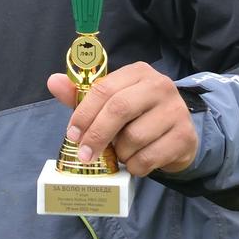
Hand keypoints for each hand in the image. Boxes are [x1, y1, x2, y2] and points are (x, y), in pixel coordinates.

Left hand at [47, 61, 197, 175]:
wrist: (178, 135)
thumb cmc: (136, 116)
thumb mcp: (110, 102)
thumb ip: (82, 94)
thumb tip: (52, 81)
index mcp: (138, 72)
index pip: (104, 88)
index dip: (84, 113)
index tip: (72, 134)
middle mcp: (160, 86)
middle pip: (119, 110)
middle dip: (96, 135)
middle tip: (84, 154)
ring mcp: (176, 111)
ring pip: (134, 137)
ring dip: (119, 152)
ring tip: (119, 153)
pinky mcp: (185, 136)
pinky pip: (149, 157)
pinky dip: (135, 165)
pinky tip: (134, 162)